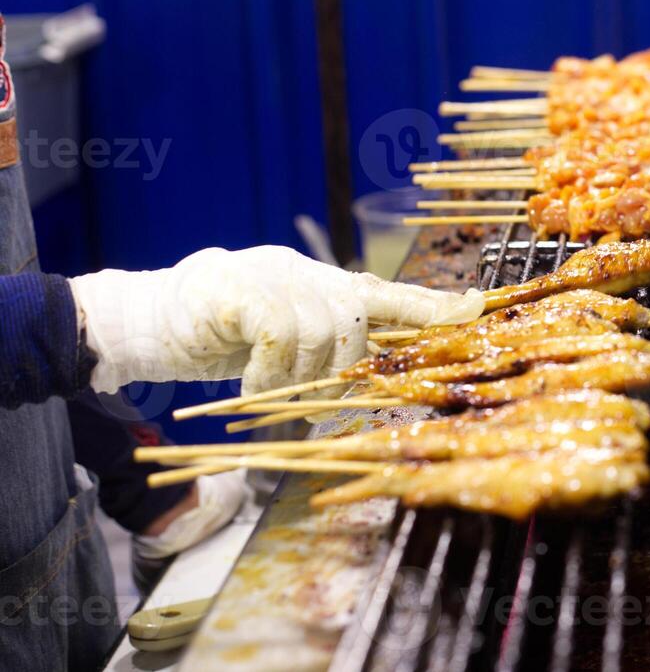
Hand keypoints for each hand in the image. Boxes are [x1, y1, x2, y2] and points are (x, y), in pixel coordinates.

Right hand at [71, 247, 484, 393]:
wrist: (147, 319)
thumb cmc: (221, 336)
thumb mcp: (286, 341)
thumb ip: (328, 347)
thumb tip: (370, 377)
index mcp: (326, 285)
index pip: (392, 293)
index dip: (435, 304)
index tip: (478, 306)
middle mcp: (309, 273)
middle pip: (362, 321)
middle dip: (345, 369)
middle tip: (308, 399)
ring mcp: (275, 275)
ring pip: (324, 332)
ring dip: (299, 379)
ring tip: (267, 394)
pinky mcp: (241, 288)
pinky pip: (280, 335)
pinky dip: (268, 372)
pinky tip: (248, 387)